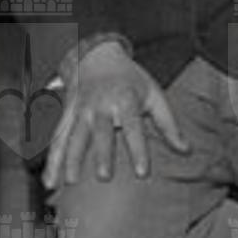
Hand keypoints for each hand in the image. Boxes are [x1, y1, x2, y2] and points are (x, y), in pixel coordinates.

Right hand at [44, 40, 191, 189]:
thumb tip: (186, 150)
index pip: (132, 126)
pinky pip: (57, 138)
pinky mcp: (66, 115)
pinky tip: (50, 182)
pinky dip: (52, 159)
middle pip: (99, 131)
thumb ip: (168, 124)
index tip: (142, 173)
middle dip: (100, 153)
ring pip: (72, 135)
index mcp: (123, 99)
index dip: (137, 149)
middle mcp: (99, 104)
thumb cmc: (130, 80)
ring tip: (71, 183)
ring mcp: (79, 109)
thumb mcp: (153, 94)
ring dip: (70, 158)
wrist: (95, 54)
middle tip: (103, 177)